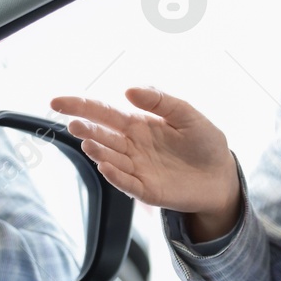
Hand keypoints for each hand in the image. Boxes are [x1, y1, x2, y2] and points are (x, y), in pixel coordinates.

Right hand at [51, 89, 240, 240]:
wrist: (223, 175)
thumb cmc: (205, 142)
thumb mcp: (187, 114)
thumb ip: (161, 101)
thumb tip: (128, 90)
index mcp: (138, 125)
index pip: (104, 113)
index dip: (80, 106)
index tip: (57, 102)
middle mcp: (132, 147)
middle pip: (102, 136)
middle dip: (86, 129)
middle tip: (74, 124)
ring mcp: (137, 169)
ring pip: (110, 159)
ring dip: (98, 151)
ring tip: (89, 142)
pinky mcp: (147, 190)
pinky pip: (127, 183)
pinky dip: (115, 175)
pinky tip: (105, 166)